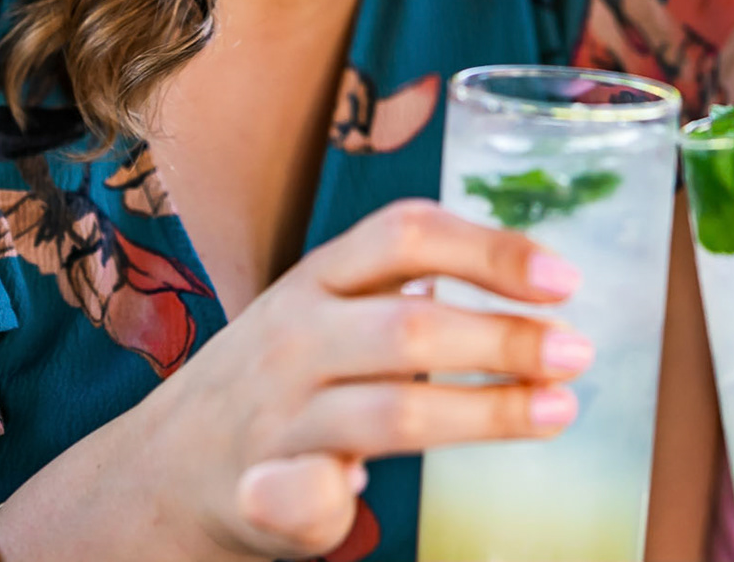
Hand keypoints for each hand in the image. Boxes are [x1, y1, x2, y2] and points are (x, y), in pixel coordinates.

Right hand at [7, 199, 591, 560]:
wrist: (154, 473)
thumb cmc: (282, 381)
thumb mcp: (329, 309)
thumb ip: (409, 289)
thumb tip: (538, 285)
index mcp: (318, 278)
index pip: (405, 233)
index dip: (489, 249)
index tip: (563, 278)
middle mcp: (294, 337)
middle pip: (411, 327)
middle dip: (504, 341)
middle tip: (578, 353)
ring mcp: (275, 418)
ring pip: (389, 413)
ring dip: (483, 414)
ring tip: (556, 411)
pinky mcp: (258, 495)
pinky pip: (313, 496)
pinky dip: (345, 499)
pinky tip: (371, 497)